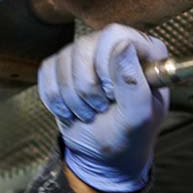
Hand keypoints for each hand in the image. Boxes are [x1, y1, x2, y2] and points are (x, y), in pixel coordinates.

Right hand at [38, 24, 171, 192]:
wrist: (104, 156)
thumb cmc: (128, 136)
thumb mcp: (138, 117)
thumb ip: (134, 83)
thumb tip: (122, 45)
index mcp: (145, 53)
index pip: (115, 36)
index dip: (107, 66)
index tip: (113, 94)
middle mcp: (116, 46)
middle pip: (84, 46)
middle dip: (87, 87)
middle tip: (102, 106)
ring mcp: (88, 54)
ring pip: (63, 58)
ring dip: (73, 97)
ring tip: (91, 112)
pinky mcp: (62, 66)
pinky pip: (47, 71)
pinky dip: (56, 99)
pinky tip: (73, 110)